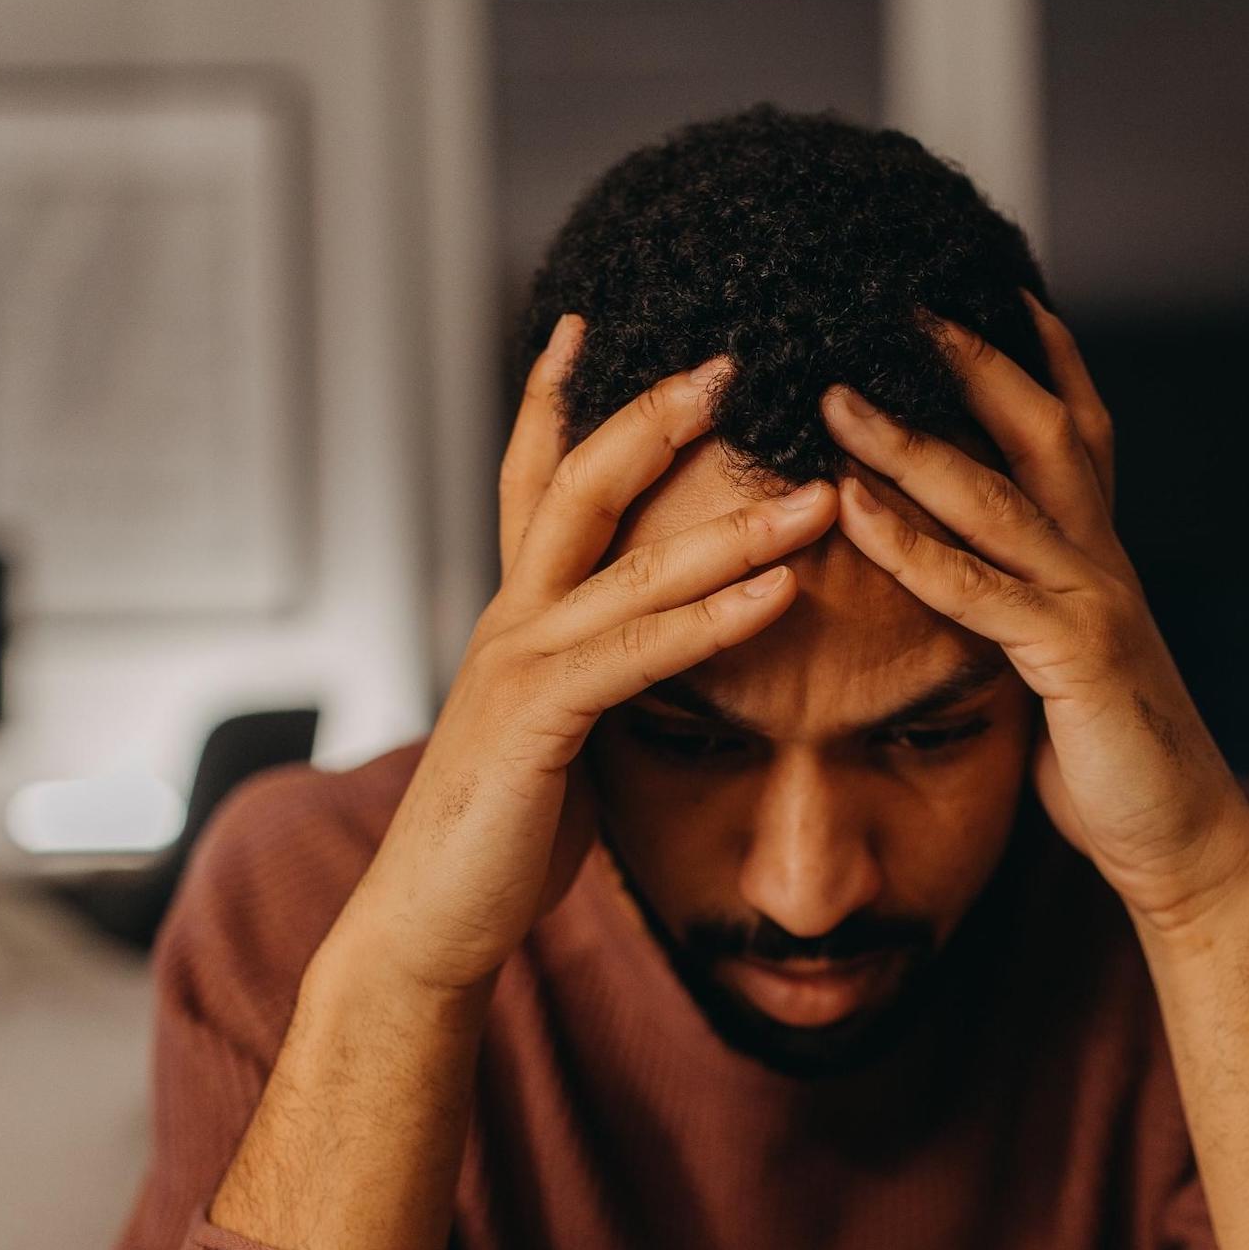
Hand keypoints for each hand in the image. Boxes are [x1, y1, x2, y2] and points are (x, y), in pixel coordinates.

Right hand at [340, 315, 837, 995]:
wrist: (431, 923)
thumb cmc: (498, 836)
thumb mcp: (555, 734)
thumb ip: (594, 678)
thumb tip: (649, 655)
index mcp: (516, 616)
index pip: (536, 482)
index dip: (556, 400)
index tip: (589, 326)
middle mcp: (511, 620)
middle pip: (581, 485)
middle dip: (655, 417)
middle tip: (731, 361)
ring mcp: (519, 665)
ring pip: (633, 565)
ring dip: (735, 523)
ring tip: (817, 489)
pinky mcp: (538, 722)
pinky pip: (641, 654)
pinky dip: (715, 618)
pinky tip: (780, 589)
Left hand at [821, 293, 1248, 933]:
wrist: (1188, 842)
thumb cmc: (1118, 766)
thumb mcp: (1068, 671)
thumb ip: (1030, 615)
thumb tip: (981, 593)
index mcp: (1102, 559)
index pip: (1078, 432)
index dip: (1043, 357)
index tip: (995, 289)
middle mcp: (1103, 562)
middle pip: (1042, 428)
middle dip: (972, 360)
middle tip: (897, 298)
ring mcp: (1094, 602)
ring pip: (996, 496)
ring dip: (910, 440)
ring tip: (836, 395)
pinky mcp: (1074, 658)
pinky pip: (978, 589)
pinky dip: (911, 545)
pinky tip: (854, 509)